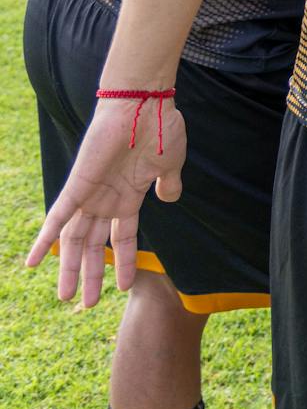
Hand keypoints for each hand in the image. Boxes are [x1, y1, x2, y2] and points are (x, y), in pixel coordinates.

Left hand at [26, 95, 185, 306]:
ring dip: (70, 269)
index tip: (124, 287)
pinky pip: (57, 218)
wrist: (144, 104)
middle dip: (89, 275)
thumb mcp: (171, 165)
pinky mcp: (78, 185)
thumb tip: (172, 199)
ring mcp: (90, 194)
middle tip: (84, 304)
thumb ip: (169, 184)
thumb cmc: (161, 129)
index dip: (124, 262)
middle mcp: (106, 200)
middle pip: (94, 246)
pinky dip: (44, 240)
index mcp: (130, 196)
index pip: (123, 238)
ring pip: (75, 240)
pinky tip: (32, 262)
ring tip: (66, 297)